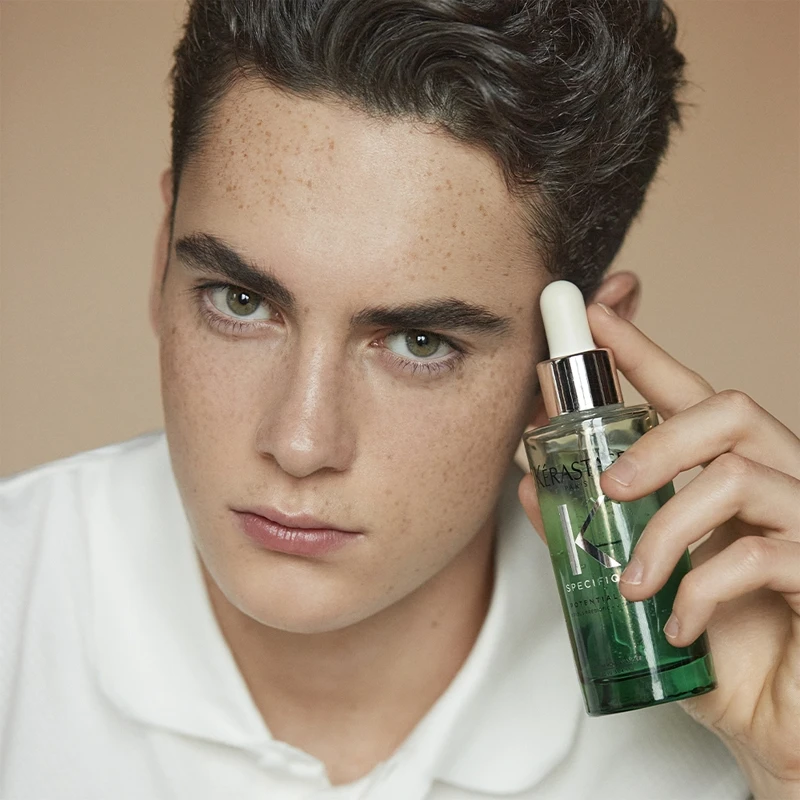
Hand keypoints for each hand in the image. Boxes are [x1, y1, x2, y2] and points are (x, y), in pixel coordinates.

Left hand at [518, 302, 799, 799]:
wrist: (780, 720)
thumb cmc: (720, 643)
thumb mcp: (643, 578)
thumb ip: (593, 526)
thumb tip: (531, 479)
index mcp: (730, 473)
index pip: (687, 394)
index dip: (642, 350)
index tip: (595, 314)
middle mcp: (777, 480)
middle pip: (726, 410)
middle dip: (656, 439)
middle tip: (608, 486)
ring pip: (735, 475)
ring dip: (666, 527)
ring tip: (632, 582)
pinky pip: (759, 554)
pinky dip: (700, 589)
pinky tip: (676, 624)